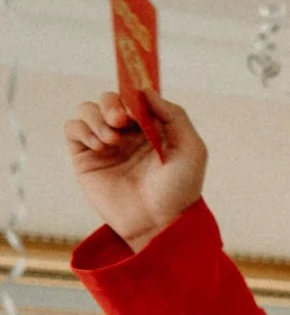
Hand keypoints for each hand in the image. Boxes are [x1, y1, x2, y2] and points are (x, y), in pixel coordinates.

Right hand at [65, 91, 206, 252]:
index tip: (135, 106)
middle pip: (107, 99)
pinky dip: (82, 129)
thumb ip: (175, 116)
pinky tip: (99, 145)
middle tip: (119, 120)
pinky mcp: (86, 157)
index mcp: (152, 127)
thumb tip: (147, 92)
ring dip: (96, 117)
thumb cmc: (179, 189)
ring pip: (87, 109)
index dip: (132, 94)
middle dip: (110, 102)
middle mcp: (127, 133)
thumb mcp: (191, 149)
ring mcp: (105, 144)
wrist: (159, 222)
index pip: (134, 97)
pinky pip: (72, 128)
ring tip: (111, 140)